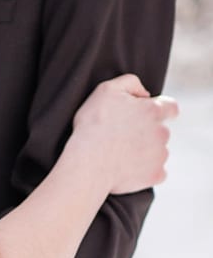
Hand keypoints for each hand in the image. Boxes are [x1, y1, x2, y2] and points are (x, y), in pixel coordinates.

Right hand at [70, 74, 176, 194]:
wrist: (87, 164)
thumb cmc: (93, 126)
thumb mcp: (105, 90)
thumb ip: (130, 82)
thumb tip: (145, 94)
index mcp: (154, 111)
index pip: (170, 107)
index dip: (160, 111)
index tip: (147, 117)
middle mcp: (163, 132)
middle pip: (161, 132)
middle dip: (146, 135)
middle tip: (121, 140)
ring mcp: (160, 155)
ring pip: (157, 152)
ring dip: (144, 154)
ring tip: (119, 157)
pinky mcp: (154, 174)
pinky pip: (156, 173)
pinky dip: (144, 173)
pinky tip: (126, 172)